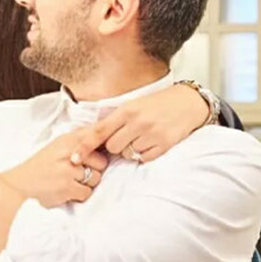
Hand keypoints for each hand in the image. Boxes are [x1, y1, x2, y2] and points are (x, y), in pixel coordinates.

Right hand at [3, 131, 107, 207]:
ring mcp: (68, 170)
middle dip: (94, 170)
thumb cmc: (39, 167)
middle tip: (79, 174)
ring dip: (87, 184)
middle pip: (101, 162)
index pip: (96, 135)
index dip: (104, 143)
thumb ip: (77, 142)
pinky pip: (87, 192)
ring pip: (96, 178)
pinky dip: (79, 195)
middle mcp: (68, 152)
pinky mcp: (66, 187)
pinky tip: (66, 191)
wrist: (19, 185)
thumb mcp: (56, 147)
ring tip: (71, 182)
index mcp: (67, 140)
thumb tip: (102, 138)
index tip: (104, 150)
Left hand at [68, 82, 210, 164]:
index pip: (99, 131)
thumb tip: (92, 137)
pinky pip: (144, 158)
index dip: (84, 145)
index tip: (73, 157)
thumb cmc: (156, 104)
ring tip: (142, 137)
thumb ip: (115, 120)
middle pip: (112, 147)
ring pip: (128, 154)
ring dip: (131, 150)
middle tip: (126, 137)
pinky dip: (145, 154)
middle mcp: (137, 122)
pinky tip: (152, 142)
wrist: (187, 103)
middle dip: (115, 146)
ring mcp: (151, 133)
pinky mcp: (164, 144)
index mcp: (126, 110)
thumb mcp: (133, 106)